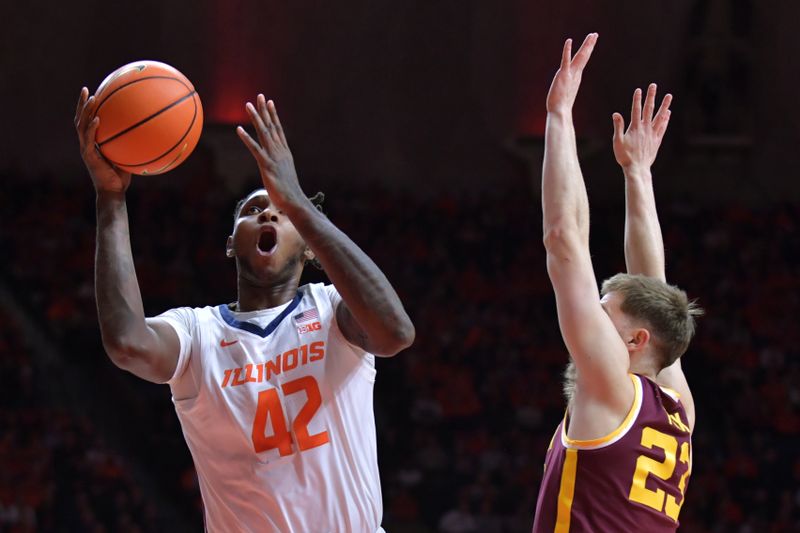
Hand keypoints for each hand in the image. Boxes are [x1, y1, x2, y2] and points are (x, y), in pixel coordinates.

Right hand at [74, 87, 131, 193]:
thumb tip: (147, 133)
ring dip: (85, 111)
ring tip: (91, 98)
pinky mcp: (88, 156)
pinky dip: (92, 128)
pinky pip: (89, 139)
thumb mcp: (127, 157)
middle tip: (85, 89)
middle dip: (81, 104)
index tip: (93, 93)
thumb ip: (130, 145)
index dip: (88, 108)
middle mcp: (86, 144)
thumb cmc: (121, 177)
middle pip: (80, 119)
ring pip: (81, 126)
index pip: (87, 121)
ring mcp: (85, 149)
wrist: (113, 192)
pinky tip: (98, 118)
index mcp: (93, 143)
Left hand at [237, 95, 305, 211]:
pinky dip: (246, 138)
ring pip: (263, 133)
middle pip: (271, 126)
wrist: (294, 201)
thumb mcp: (284, 175)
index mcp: (285, 153)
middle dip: (264, 111)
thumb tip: (277, 167)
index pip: (278, 130)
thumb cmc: (289, 192)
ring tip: (247, 105)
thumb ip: (280, 166)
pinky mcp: (266, 165)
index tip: (269, 102)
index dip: (273, 115)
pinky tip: (238, 129)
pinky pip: (255, 149)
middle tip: (259, 95)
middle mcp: (280, 151)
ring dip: (255, 118)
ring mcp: (274, 157)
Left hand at [545, 33, 597, 114]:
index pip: (582, 61)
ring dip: (586, 45)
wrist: (559, 113)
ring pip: (580, 57)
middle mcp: (574, 74)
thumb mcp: (565, 96)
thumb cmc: (561, 108)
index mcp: (575, 78)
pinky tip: (569, 41)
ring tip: (591, 35)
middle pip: (584, 57)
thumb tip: (566, 96)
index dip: (587, 51)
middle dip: (589, 45)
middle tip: (595, 34)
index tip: (592, 42)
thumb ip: (566, 93)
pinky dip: (567, 50)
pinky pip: (565, 60)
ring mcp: (570, 74)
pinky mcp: (563, 75)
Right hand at [612, 84, 671, 172]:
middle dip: (651, 96)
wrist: (637, 169)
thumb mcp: (617, 142)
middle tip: (653, 85)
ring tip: (669, 96)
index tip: (639, 89)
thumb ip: (618, 127)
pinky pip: (663, 127)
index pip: (636, 110)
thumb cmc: (625, 157)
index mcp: (635, 128)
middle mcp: (645, 129)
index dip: (637, 99)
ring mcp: (653, 134)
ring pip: (660, 116)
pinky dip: (666, 119)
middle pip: (649, 109)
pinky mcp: (657, 140)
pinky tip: (668, 113)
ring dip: (664, 105)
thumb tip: (616, 114)